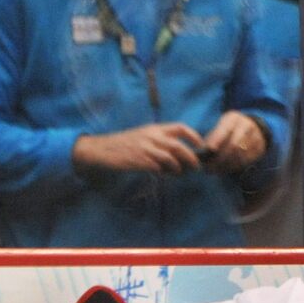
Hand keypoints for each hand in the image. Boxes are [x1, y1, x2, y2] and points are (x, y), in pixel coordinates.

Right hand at [72, 123, 206, 173]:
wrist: (102, 149)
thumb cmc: (126, 144)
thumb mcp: (145, 136)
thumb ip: (162, 141)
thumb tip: (182, 152)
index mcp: (155, 129)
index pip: (180, 128)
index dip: (194, 136)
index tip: (201, 146)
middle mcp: (151, 136)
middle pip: (179, 146)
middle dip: (191, 158)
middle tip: (197, 167)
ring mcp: (145, 148)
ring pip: (170, 158)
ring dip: (179, 168)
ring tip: (180, 173)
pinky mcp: (139, 161)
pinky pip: (158, 168)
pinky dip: (165, 172)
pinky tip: (165, 175)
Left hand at [202, 111, 268, 172]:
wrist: (254, 126)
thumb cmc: (231, 128)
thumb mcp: (222, 126)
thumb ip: (213, 136)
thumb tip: (203, 151)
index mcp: (234, 118)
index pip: (225, 129)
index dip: (217, 139)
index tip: (210, 149)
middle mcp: (247, 126)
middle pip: (234, 144)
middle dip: (220, 158)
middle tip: (209, 167)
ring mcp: (255, 138)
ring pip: (240, 155)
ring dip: (226, 165)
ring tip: (215, 170)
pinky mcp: (259, 149)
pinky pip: (247, 161)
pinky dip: (234, 167)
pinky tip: (226, 169)